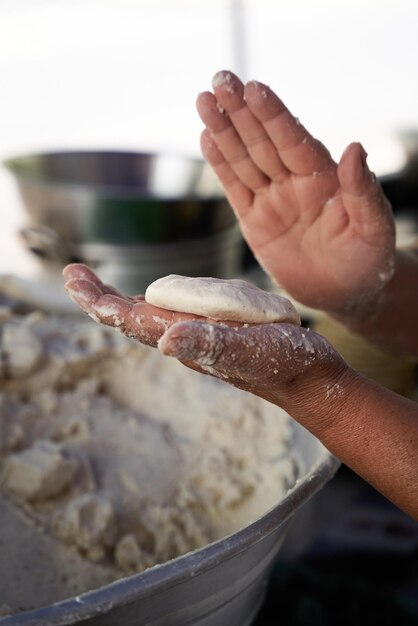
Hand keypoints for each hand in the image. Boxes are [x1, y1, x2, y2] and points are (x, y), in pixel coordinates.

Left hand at [63, 263, 349, 436]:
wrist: (309, 378)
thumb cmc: (286, 363)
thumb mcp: (252, 350)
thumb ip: (212, 344)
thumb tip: (164, 340)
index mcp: (187, 339)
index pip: (130, 320)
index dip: (99, 301)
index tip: (73, 277)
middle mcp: (184, 337)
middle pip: (130, 317)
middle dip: (98, 297)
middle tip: (73, 273)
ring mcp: (198, 335)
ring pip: (147, 316)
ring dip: (118, 300)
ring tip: (94, 283)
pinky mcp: (214, 330)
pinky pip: (173, 314)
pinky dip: (150, 301)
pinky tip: (150, 296)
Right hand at [196, 71, 395, 312]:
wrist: (346, 293)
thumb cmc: (368, 260)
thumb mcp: (374, 228)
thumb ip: (363, 190)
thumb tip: (355, 148)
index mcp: (323, 177)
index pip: (293, 139)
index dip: (273, 115)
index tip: (254, 88)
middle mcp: (294, 181)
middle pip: (262, 141)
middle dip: (241, 111)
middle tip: (220, 79)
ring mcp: (272, 198)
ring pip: (243, 159)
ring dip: (223, 130)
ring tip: (204, 101)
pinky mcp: (254, 220)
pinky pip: (234, 188)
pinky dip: (220, 164)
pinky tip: (206, 138)